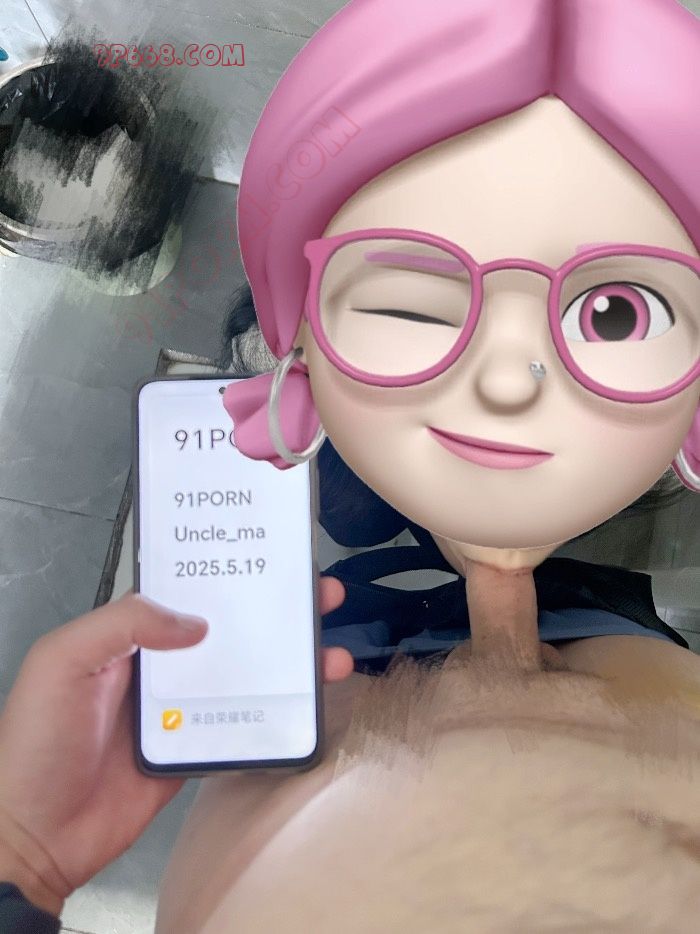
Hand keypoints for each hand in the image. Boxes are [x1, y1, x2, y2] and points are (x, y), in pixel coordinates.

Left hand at [0, 582, 350, 916]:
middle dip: (276, 610)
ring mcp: (183, 709)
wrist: (37, 834)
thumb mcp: (63, 661)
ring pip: (245, 674)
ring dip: (289, 661)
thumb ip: (124, 624)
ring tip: (332, 652)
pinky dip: (278, 712)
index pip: (186, 591)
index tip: (272, 557)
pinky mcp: (196, 750)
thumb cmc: (40, 739)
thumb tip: (197, 623)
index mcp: (127, 635)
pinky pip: (242, 723)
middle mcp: (161, 665)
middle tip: (322, 594)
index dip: (228, 573)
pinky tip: (311, 701)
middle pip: (228, 628)